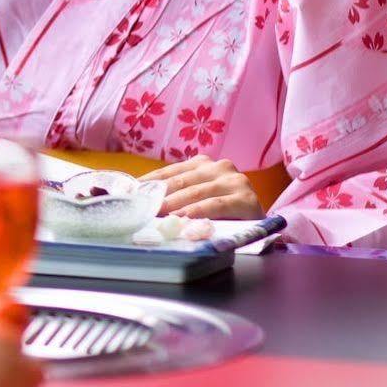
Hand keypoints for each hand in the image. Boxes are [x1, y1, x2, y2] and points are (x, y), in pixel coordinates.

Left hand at [144, 154, 264, 219]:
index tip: (130, 193)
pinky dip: (199, 211)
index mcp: (203, 163)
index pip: (169, 172)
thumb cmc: (221, 212)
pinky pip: (217, 204)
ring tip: (159, 214)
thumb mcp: (196, 198)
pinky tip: (185, 218)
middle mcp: (219, 167)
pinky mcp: (246, 199)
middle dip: (159, 195)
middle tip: (141, 207)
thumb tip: (139, 200)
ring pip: (197, 192)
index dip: (148, 183)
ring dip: (175, 204)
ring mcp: (235, 181)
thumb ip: (175, 195)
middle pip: (181, 181)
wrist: (257, 223)